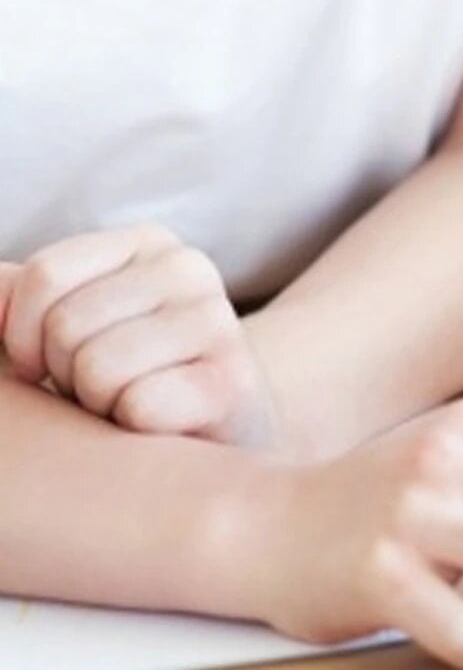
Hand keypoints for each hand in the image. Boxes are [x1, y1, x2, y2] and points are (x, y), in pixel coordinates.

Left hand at [0, 223, 281, 447]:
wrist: (223, 426)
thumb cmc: (131, 373)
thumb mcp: (77, 321)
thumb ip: (24, 298)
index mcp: (148, 243)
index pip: (45, 275)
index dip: (22, 335)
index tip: (48, 362)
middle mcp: (190, 269)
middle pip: (66, 324)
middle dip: (65, 373)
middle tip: (101, 387)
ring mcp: (219, 322)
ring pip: (98, 368)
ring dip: (98, 404)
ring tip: (127, 403)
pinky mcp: (232, 383)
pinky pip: (141, 404)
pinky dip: (134, 427)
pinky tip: (158, 425)